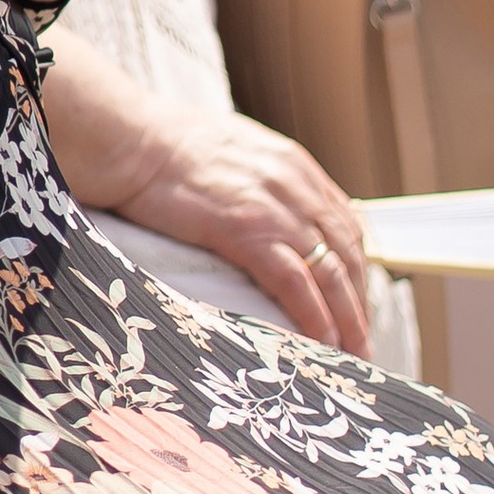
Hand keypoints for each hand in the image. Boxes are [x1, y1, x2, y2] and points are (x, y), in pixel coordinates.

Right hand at [105, 98, 371, 353]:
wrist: (131, 139)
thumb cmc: (166, 144)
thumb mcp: (234, 150)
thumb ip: (262, 177)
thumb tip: (267, 205)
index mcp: (293, 164)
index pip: (346, 222)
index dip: (356, 267)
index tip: (356, 299)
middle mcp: (295, 185)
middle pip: (347, 252)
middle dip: (359, 301)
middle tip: (362, 340)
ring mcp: (274, 208)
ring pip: (331, 272)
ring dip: (347, 318)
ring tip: (352, 354)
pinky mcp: (247, 231)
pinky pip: (296, 282)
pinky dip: (315, 315)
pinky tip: (321, 341)